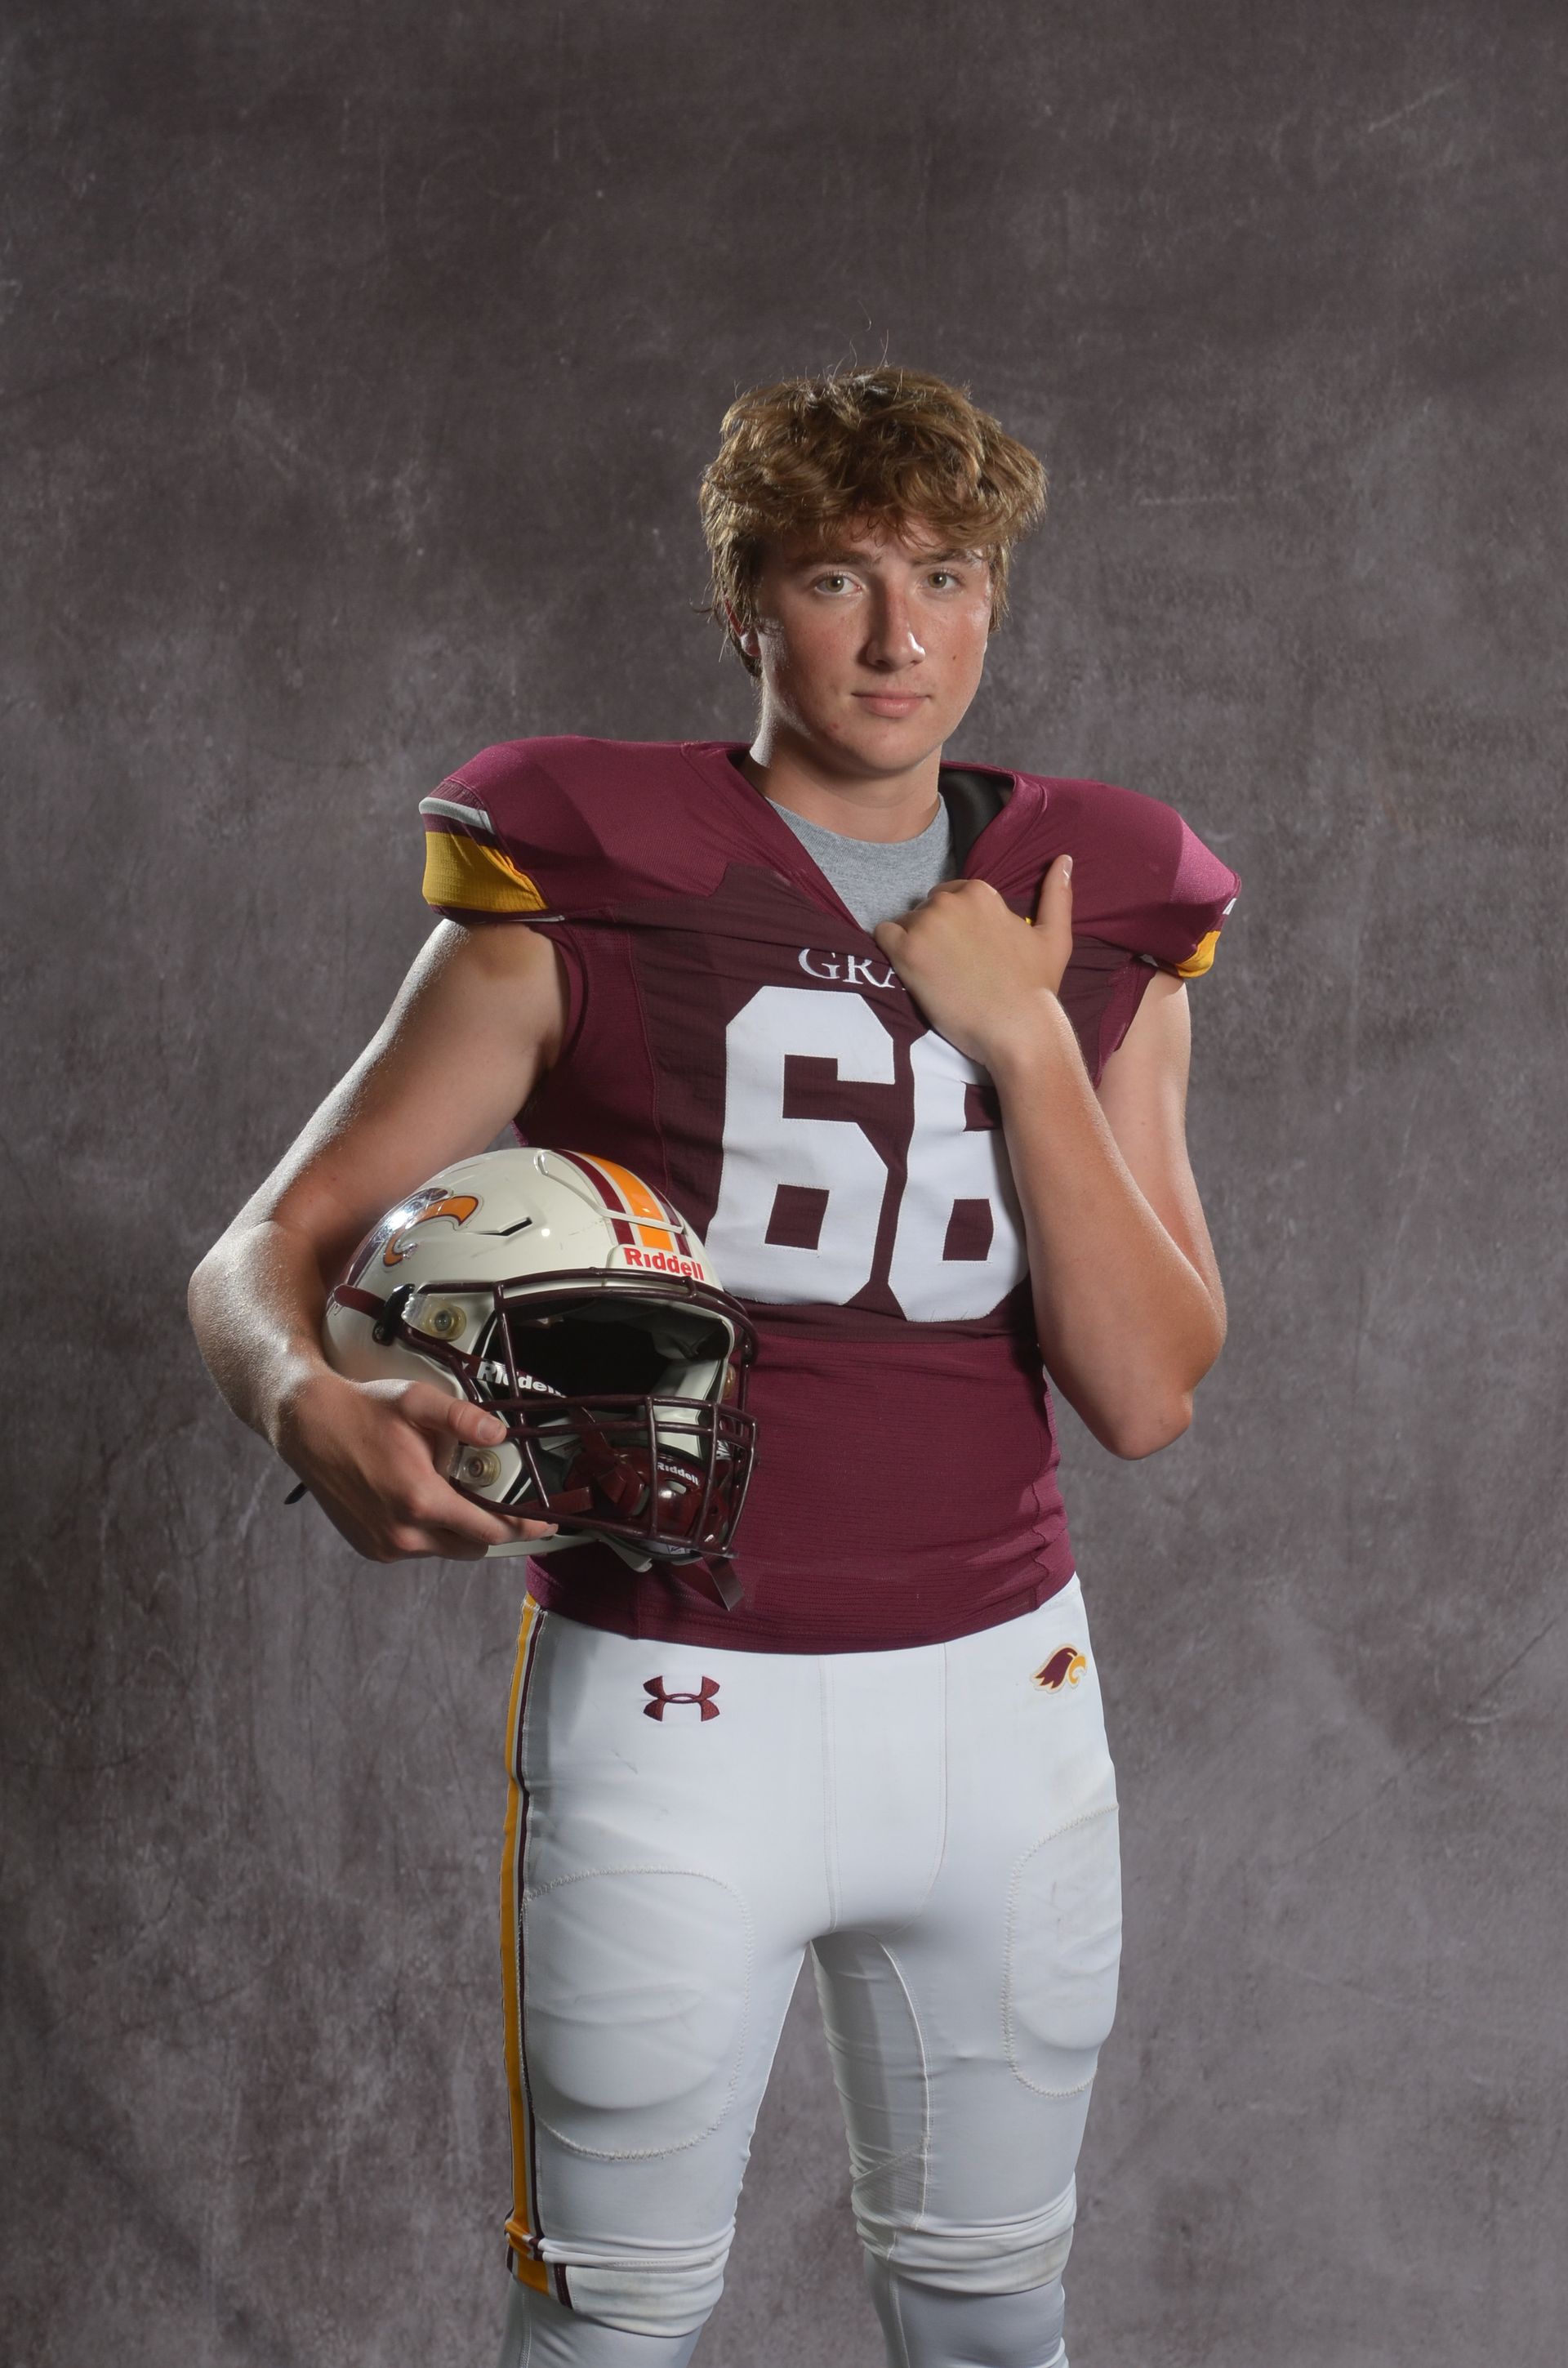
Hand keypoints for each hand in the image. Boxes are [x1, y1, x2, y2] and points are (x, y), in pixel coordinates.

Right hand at [275, 1369, 558, 1562]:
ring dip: (458, 1529)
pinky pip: (417, 1548)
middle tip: (500, 1499)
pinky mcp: (370, 1547)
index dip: (523, 1526)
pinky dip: (429, 1531)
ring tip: (454, 1492)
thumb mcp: (416, 1401)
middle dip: (491, 1526)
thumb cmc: (362, 1410)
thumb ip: (462, 1418)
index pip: (488, 1529)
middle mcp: (402, 1532)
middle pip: (471, 1546)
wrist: (307, 1425)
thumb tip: (500, 1436)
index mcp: (419, 1500)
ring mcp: (384, 1545)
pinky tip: (423, 1499)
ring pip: (444, 1549)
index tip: (546, 1525)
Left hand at [872, 854, 1073, 1065]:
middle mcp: (949, 901)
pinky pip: (883, 936)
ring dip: (915, 945)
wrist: (1017, 1028)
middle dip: (935, 932)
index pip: (952, 896)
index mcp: (980, 892)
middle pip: (927, 909)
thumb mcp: (1055, 936)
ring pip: (906, 924)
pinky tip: (912, 971)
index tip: (968, 953)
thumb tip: (1064, 858)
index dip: (958, 926)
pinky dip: (891, 950)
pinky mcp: (906, 953)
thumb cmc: (1037, 986)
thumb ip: (1057, 894)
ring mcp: (925, 925)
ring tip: (937, 975)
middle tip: (953, 967)